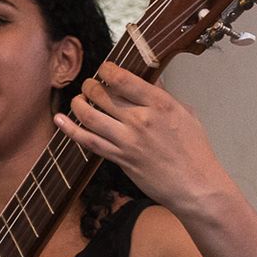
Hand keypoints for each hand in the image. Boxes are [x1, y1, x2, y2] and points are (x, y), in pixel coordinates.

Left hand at [55, 65, 233, 216]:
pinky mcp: (120, 159)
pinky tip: (61, 120)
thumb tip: (149, 80)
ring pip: (90, 116)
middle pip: (102, 94)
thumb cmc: (195, 152)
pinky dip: (71, 130)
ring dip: (78, 103)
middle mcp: (141, 120)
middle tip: (90, 85)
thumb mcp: (186, 114)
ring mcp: (128, 141)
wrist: (195, 186)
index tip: (105, 70)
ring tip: (78, 100)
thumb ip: (164, 96)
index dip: (107, 70)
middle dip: (90, 85)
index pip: (122, 79)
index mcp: (159, 104)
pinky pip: (89, 142)